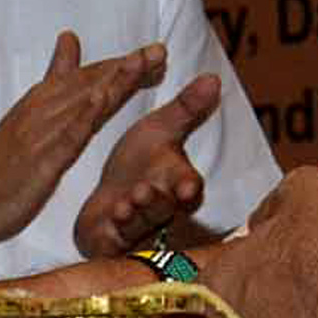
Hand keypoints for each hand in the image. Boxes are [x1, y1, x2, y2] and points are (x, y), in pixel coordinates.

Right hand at [0, 33, 166, 258]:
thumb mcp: (26, 123)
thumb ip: (51, 88)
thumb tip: (67, 45)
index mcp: (40, 104)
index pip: (86, 78)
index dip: (120, 66)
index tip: (152, 53)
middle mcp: (41, 110)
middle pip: (91, 82)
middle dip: (127, 66)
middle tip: (160, 50)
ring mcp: (40, 134)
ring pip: (82, 100)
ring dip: (115, 81)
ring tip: (144, 64)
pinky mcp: (39, 160)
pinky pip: (65, 134)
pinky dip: (84, 115)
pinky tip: (103, 101)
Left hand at [74, 71, 220, 255]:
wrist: (104, 196)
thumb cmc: (136, 164)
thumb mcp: (159, 131)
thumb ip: (186, 108)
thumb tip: (214, 77)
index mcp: (174, 180)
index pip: (189, 187)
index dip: (188, 187)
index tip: (186, 186)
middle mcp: (160, 206)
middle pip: (165, 208)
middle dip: (158, 200)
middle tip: (146, 190)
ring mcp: (137, 225)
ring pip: (140, 222)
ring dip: (135, 212)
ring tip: (128, 200)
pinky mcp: (113, 240)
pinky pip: (115, 239)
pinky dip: (114, 229)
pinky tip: (109, 217)